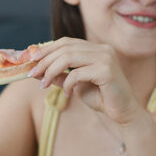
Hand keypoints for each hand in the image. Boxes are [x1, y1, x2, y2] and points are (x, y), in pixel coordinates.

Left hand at [28, 38, 143, 124]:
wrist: (124, 113)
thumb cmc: (102, 98)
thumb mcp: (76, 85)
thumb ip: (60, 75)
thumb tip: (36, 69)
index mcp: (97, 49)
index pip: (67, 42)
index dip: (47, 49)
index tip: (32, 60)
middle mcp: (103, 49)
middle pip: (65, 48)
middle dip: (45, 61)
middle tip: (33, 74)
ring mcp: (107, 58)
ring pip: (68, 58)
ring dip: (51, 71)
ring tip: (44, 84)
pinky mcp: (107, 71)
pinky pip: (77, 74)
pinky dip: (67, 84)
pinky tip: (68, 94)